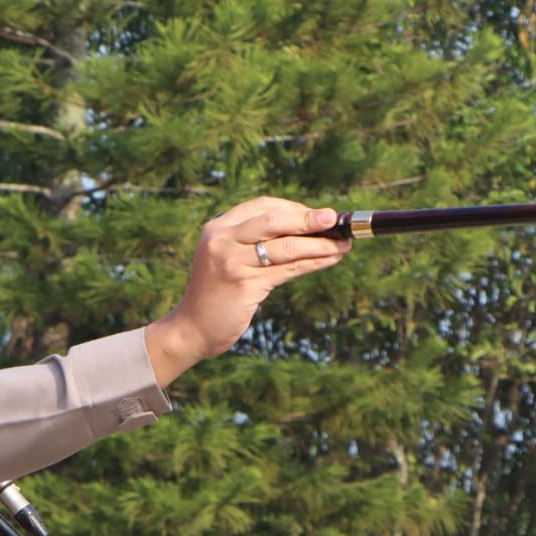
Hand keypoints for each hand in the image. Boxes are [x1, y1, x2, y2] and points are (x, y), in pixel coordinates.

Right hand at [143, 197, 350, 386]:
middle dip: (308, 219)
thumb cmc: (218, 294)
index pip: (262, 207)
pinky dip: (312, 263)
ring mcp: (231, 262)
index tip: (319, 216)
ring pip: (285, 247)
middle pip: (274, 220)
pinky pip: (287, 270)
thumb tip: (308, 228)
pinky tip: (328, 260)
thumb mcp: (229, 259)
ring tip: (343, 245)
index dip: (294, 209)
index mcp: (218, 227)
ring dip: (319, 245)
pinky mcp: (243, 285)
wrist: (193, 328)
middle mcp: (222, 240)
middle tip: (335, 218)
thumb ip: (255, 242)